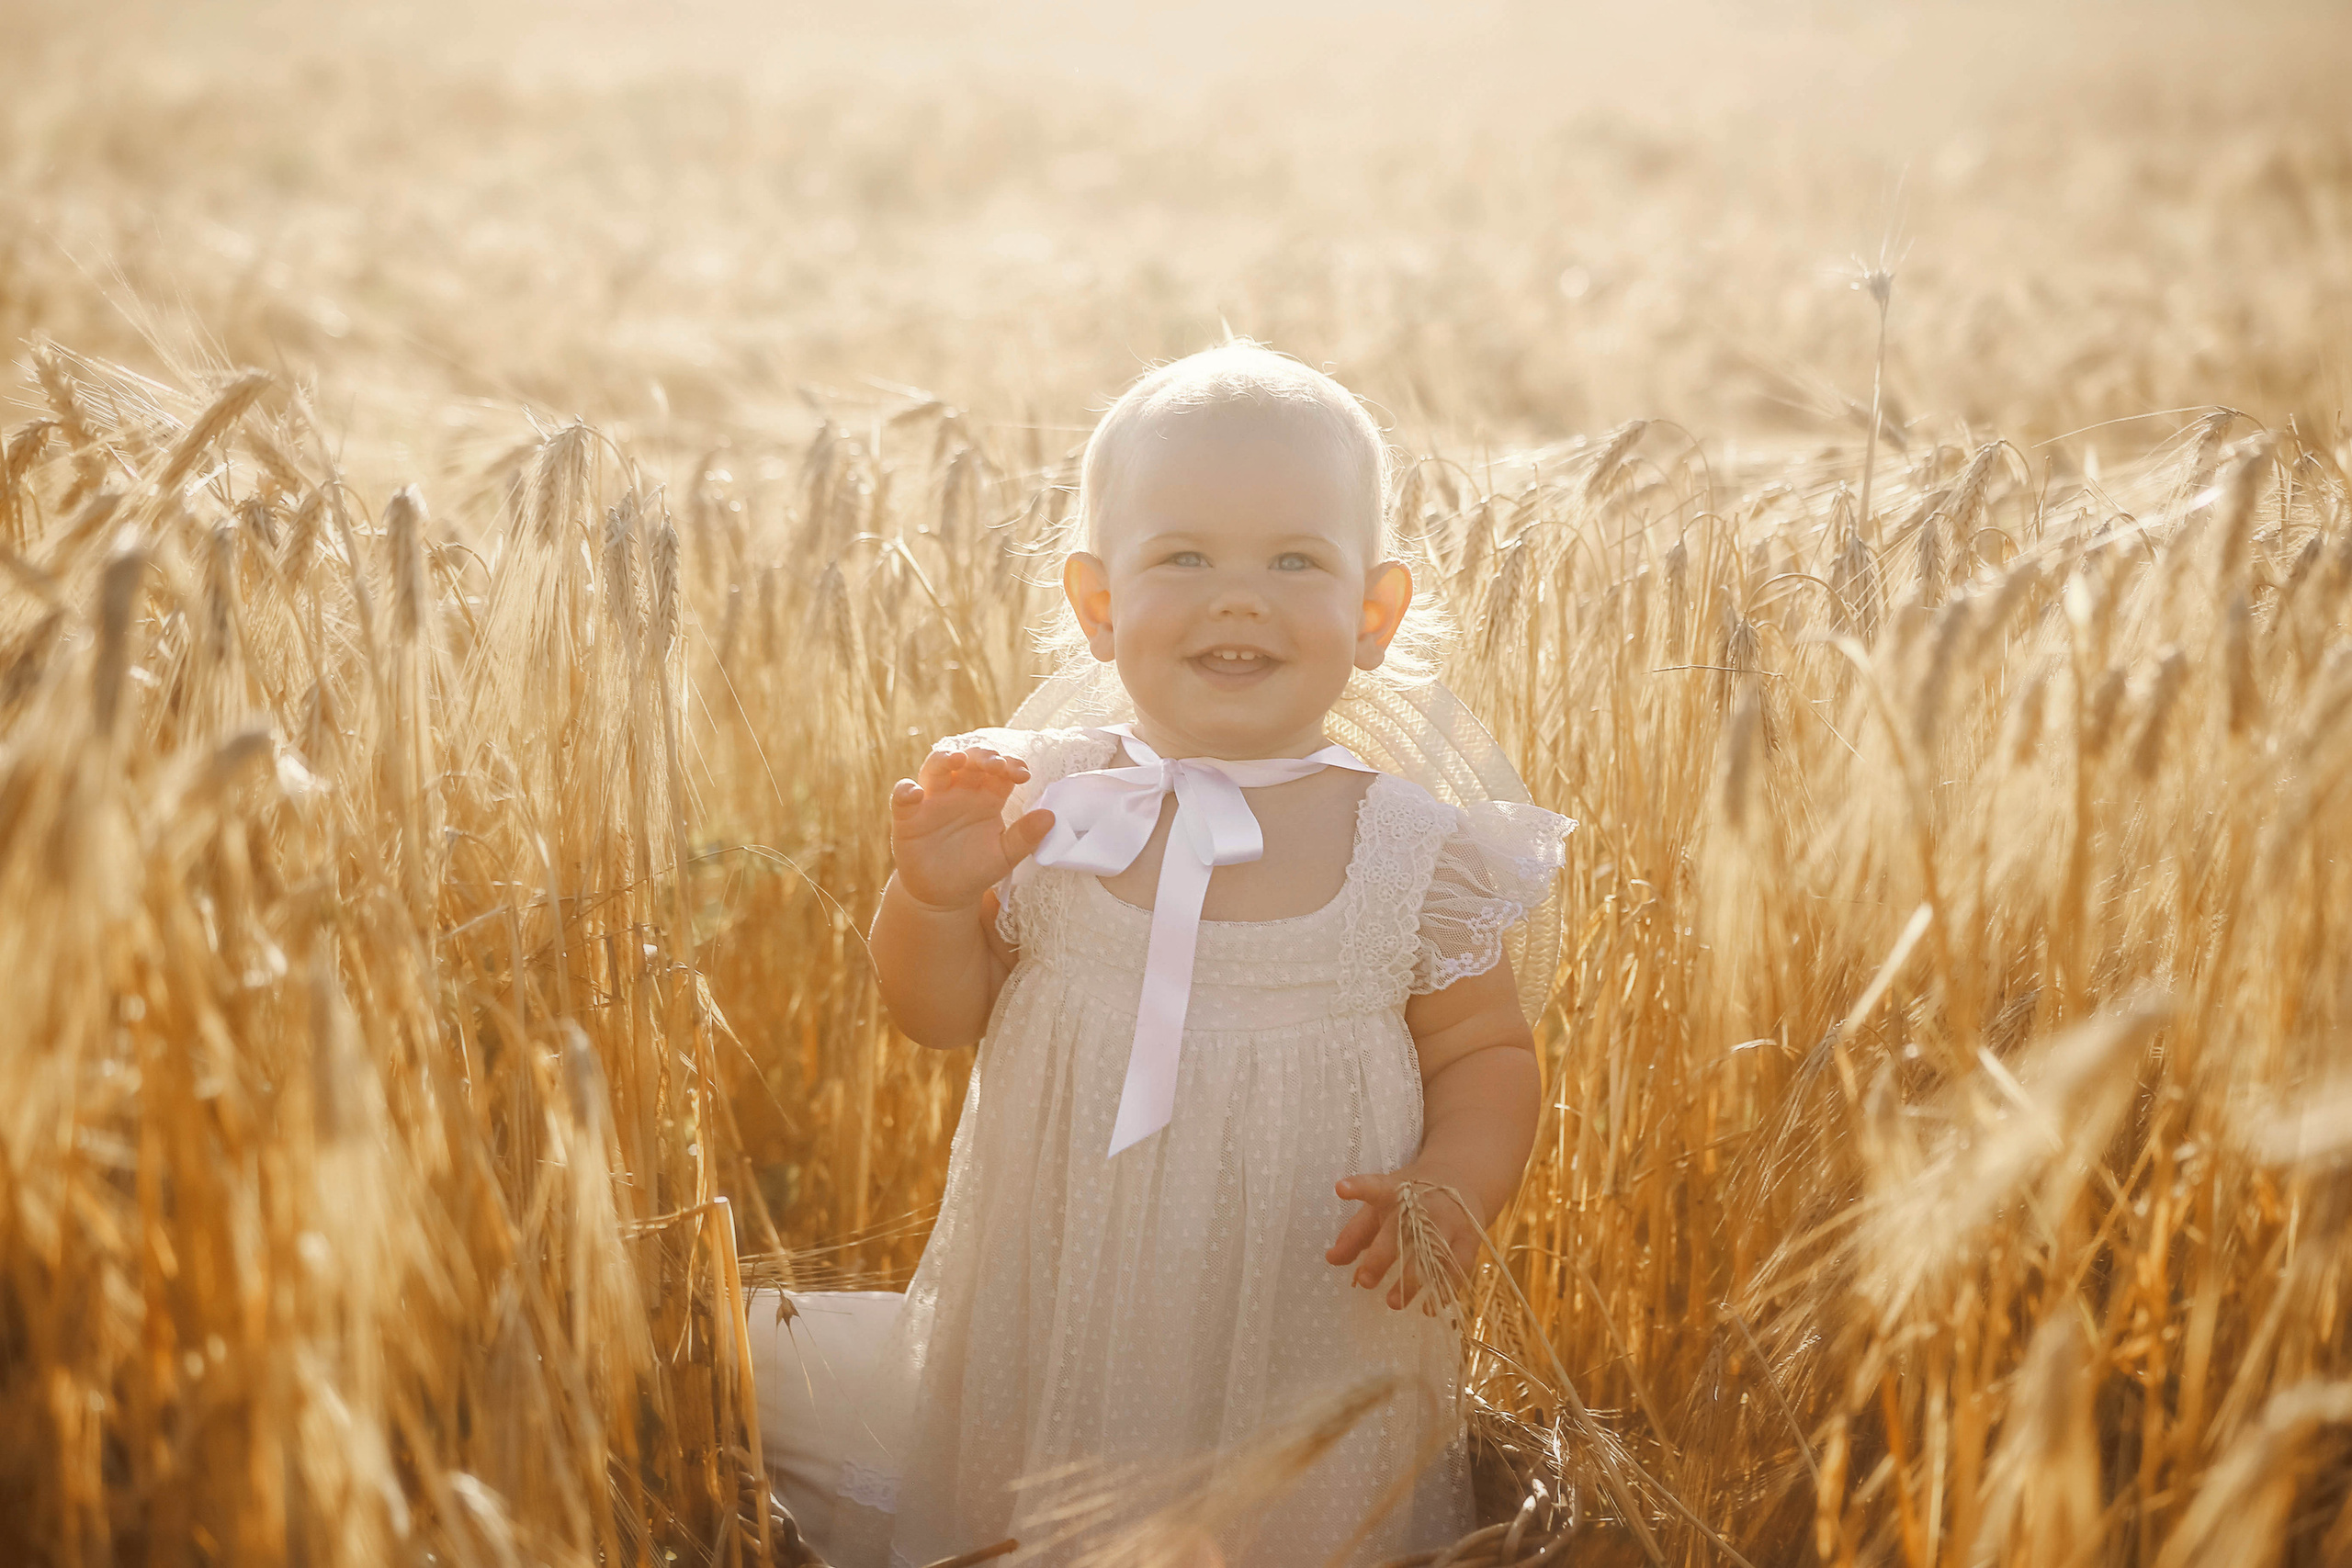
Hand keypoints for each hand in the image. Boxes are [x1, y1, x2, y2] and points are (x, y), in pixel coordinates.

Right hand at [890, 745, 1054, 911]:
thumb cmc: (975, 870)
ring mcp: (933, 800)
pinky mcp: (908, 816)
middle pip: (969, 760)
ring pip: (936, 767)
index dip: (1011, 765)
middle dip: (982, 756)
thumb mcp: (1004, 856)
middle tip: (995, 764)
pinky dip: (906, 790)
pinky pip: (903, 796)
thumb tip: (1050, 817)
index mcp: (987, 796)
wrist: (943, 896)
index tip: (1022, 775)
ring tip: (957, 759)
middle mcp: (960, 791)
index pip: (1000, 770)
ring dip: (945, 759)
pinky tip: (915, 793)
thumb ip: (1025, 837)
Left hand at [1325, 1164, 1484, 1310]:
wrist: (1460, 1182)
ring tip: (1393, 1302)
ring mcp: (1448, 1221)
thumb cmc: (1409, 1200)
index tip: (1342, 1189)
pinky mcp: (1468, 1239)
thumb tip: (1332, 1259)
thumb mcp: (1379, 1207)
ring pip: (1429, 1252)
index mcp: (1394, 1191)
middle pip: (1400, 1230)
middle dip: (1381, 1256)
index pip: (1376, 1187)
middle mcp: (1422, 1204)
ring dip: (1412, 1279)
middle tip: (1364, 1280)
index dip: (1359, 1187)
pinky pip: (1457, 1267)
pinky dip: (1444, 1288)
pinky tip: (1430, 1306)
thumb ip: (1355, 1233)